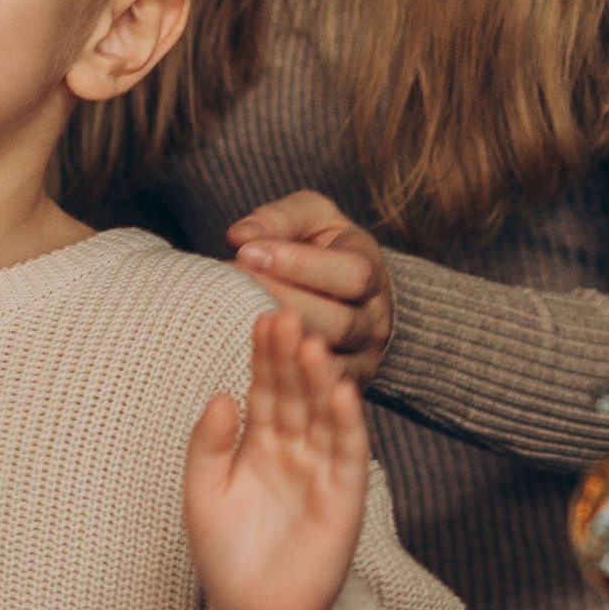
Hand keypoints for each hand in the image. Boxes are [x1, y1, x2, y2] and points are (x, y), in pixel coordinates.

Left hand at [184, 308, 369, 609]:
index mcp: (259, 443)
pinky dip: (349, 424)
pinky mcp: (344, 499)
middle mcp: (294, 450)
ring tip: (313, 347)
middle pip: (295, 394)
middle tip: (288, 316)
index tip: (262, 318)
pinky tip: (344, 393)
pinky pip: (349, 455)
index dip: (264, 356)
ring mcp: (321, 471)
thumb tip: (222, 394)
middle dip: (291, 357)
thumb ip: (209, 445)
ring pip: (324, 416)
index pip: (265, 389)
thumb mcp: (203, 492)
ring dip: (321, 382)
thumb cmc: (225, 554)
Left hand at [229, 190, 392, 383]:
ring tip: (236, 319)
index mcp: (372, 271)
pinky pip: (316, 390)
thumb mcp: (310, 219)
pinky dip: (281, 374)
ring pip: (326, 358)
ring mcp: (365, 356)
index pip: (349, 274)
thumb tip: (240, 236)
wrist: (347, 294)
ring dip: (279, 341)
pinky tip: (247, 354)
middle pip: (337, 321)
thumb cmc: (322, 249)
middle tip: (232, 287)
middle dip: (281, 303)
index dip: (297, 264)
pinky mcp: (345, 385)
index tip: (246, 253)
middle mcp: (376, 318)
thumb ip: (280, 220)